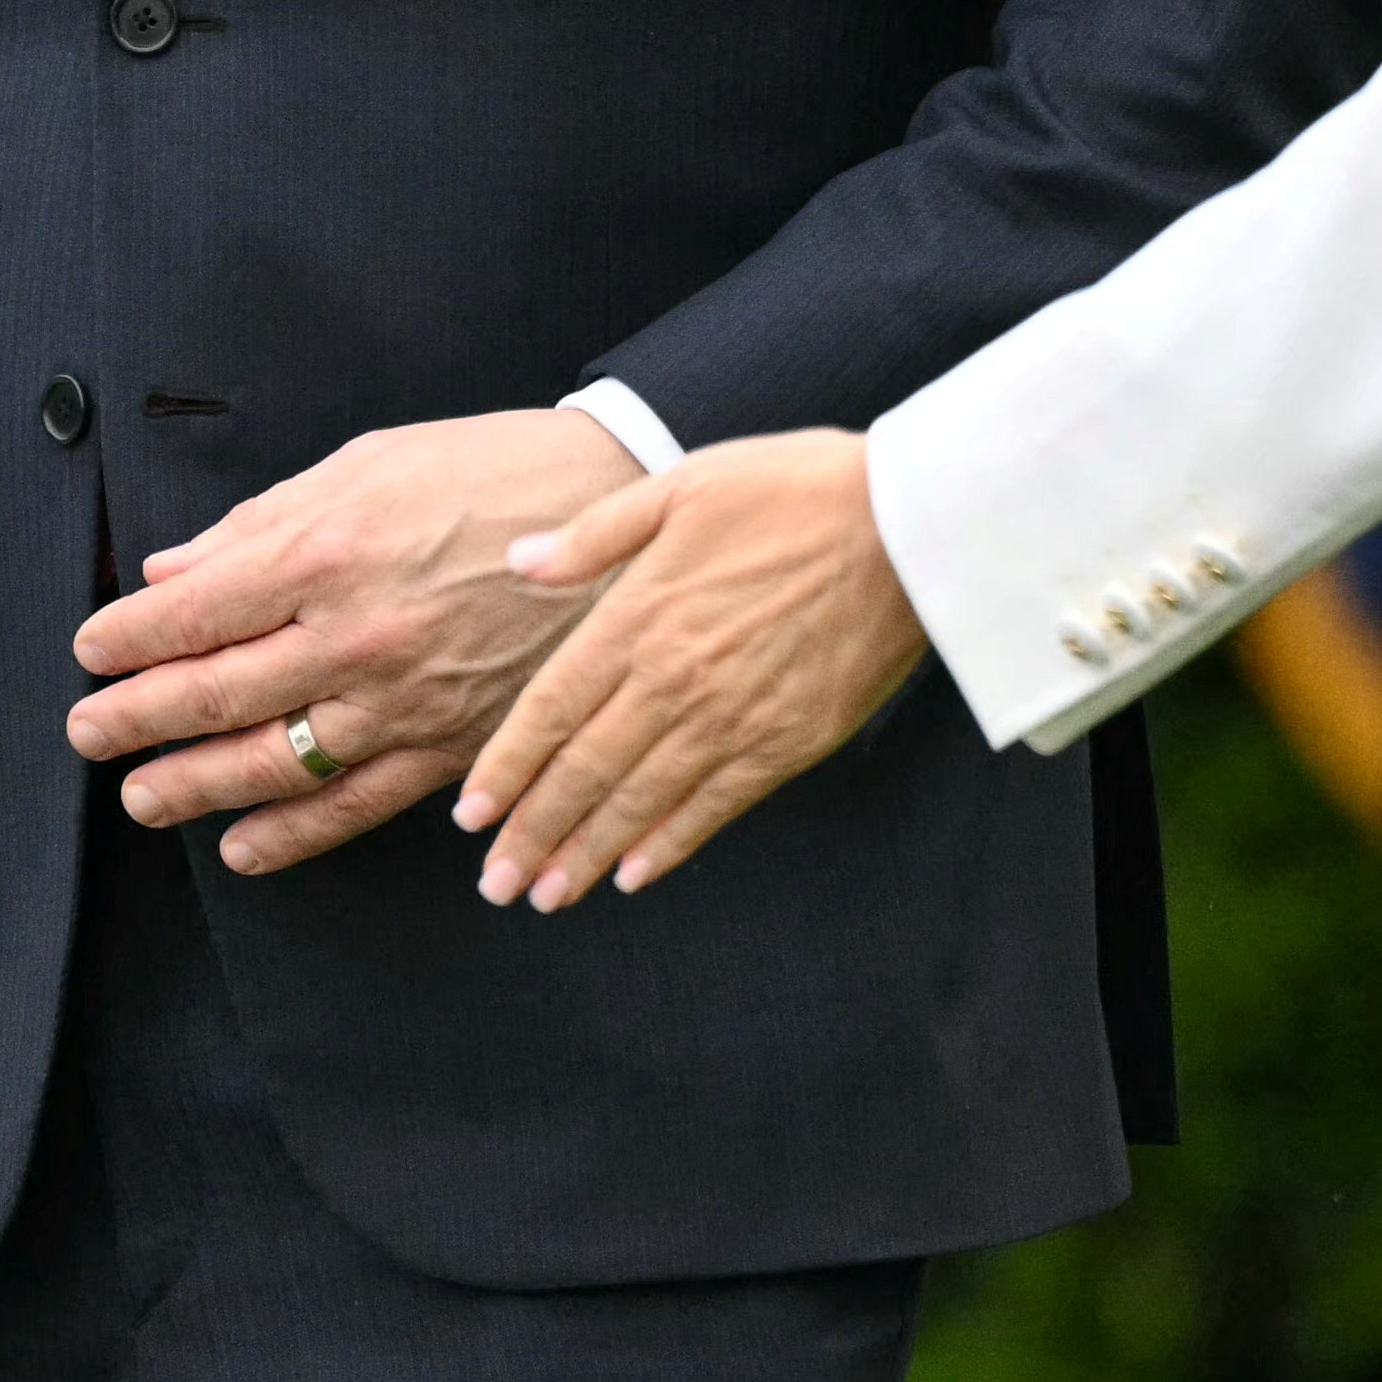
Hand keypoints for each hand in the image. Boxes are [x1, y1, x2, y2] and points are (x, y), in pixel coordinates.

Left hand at [65, 405, 647, 872]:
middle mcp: (361, 635)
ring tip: (142, 796)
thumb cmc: (494, 471)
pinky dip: (294, 836)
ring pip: (275, 762)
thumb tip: (172, 571)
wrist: (621, 514)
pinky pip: (358, 806)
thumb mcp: (369, 462)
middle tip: (87, 731)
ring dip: (194, 786)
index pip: (197, 612)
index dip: (128, 638)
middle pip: (218, 693)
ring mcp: (408, 701)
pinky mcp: (454, 746)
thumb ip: (263, 522)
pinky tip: (242, 848)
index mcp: (333, 549)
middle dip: (136, 717)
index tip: (91, 649)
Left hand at [453, 428, 928, 908]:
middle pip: (585, 771)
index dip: (507, 767)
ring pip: (641, 802)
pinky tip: (633, 876)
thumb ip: (595, 535)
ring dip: (586, 854)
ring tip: (545, 896)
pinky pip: (713, 808)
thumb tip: (519, 561)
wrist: (910, 527)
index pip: (551, 709)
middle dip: (533, 834)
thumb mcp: (681, 485)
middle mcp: (675, 680)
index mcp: (640, 617)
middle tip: (494, 887)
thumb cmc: (792, 489)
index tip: (471, 816)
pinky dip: (668, 846)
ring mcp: (733, 719)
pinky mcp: (788, 743)